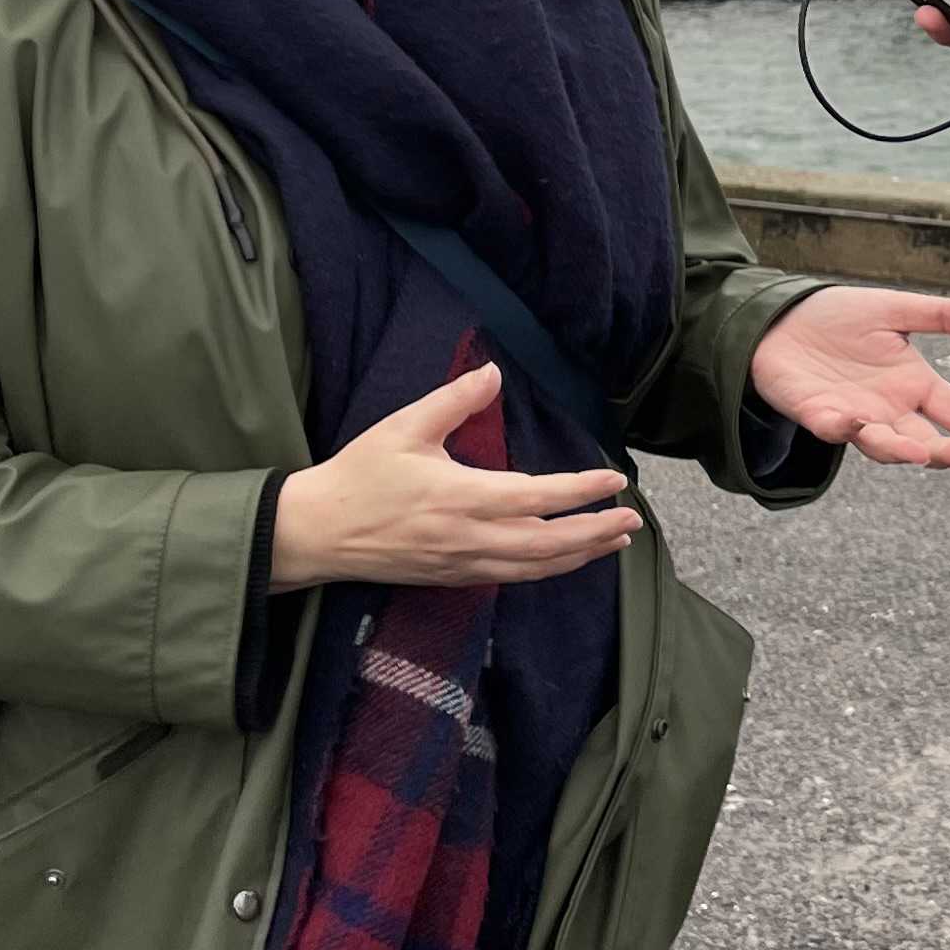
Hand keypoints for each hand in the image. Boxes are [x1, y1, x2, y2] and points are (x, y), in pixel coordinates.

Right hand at [270, 363, 637, 591]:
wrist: (317, 532)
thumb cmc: (360, 475)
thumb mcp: (404, 427)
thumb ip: (454, 400)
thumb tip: (492, 372)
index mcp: (461, 496)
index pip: (538, 496)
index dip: (582, 490)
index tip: (614, 479)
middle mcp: (469, 537)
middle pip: (549, 542)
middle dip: (596, 532)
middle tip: (632, 521)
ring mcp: (463, 563)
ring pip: (536, 567)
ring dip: (581, 555)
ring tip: (616, 542)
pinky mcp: (454, 578)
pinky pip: (513, 578)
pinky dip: (548, 569)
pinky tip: (567, 558)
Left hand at [746, 286, 949, 468]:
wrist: (784, 320)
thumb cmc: (841, 317)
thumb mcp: (891, 310)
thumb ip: (934, 315)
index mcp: (912, 384)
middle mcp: (889, 408)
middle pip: (922, 440)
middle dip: (942, 451)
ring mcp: (855, 416)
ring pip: (882, 444)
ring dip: (899, 450)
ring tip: (917, 452)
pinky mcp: (818, 415)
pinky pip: (833, 429)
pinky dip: (844, 429)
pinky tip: (855, 423)